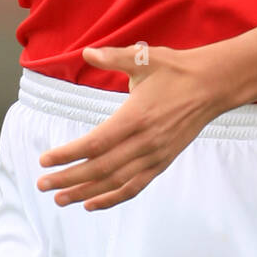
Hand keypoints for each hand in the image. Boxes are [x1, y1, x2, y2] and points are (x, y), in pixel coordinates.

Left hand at [36, 43, 224, 210]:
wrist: (212, 85)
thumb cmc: (176, 70)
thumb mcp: (145, 58)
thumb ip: (114, 57)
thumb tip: (87, 52)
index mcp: (136, 117)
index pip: (95, 143)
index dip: (68, 154)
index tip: (45, 160)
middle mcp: (145, 142)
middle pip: (101, 168)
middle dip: (69, 178)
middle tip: (43, 185)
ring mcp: (155, 155)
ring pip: (116, 182)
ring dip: (86, 193)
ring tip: (61, 199)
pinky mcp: (163, 162)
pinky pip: (135, 186)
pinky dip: (113, 198)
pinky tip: (93, 204)